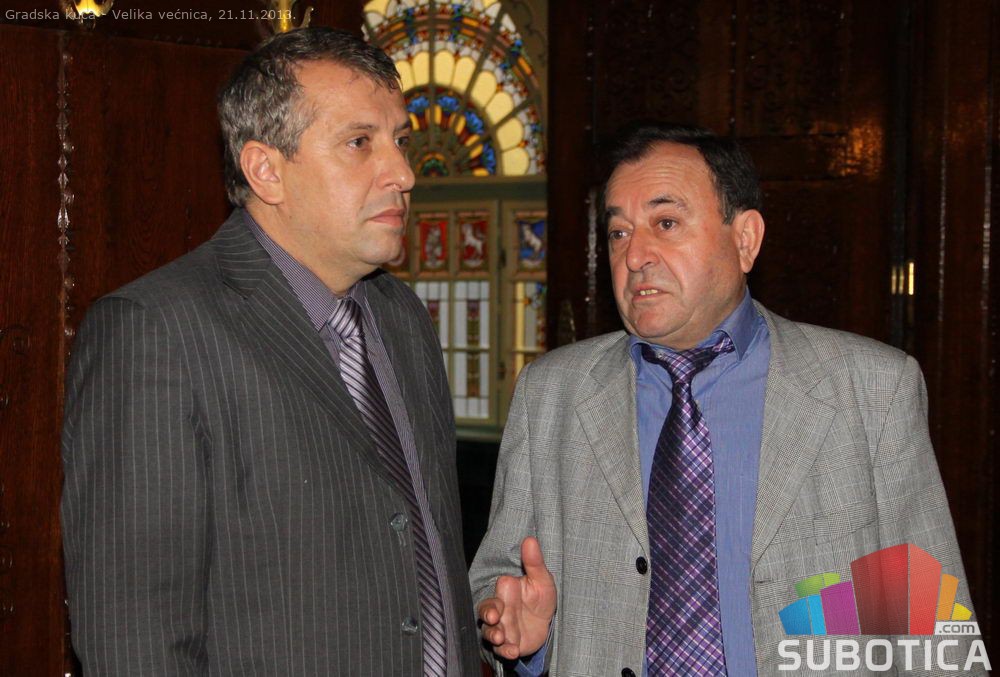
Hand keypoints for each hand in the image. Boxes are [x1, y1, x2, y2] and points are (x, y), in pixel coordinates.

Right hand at [477, 536, 556, 660]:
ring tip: (500, 638)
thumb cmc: (539, 597)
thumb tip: (530, 539)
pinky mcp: (508, 643)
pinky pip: (502, 650)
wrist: (545, 622)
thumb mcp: (542, 580)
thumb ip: (534, 562)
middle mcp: (500, 609)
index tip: (497, 608)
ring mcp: (502, 627)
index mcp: (506, 591)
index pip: (496, 593)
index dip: (494, 601)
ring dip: (493, 635)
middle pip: (486, 612)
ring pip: (490, 631)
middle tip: (493, 619)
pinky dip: (505, 651)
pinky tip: (512, 651)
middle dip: (488, 616)